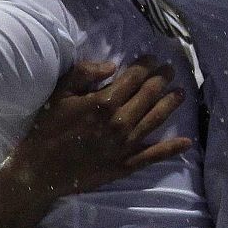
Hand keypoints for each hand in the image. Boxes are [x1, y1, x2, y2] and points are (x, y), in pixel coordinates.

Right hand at [8, 59, 190, 197]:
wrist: (41, 169)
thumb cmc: (48, 128)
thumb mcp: (59, 93)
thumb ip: (83, 73)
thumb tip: (112, 66)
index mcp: (104, 102)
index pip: (133, 78)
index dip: (146, 66)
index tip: (153, 59)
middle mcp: (120, 122)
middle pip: (148, 96)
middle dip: (162, 80)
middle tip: (171, 70)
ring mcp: (125, 145)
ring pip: (155, 120)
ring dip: (170, 105)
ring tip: (181, 94)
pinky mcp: (126, 164)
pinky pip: (153, 155)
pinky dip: (171, 149)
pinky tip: (186, 142)